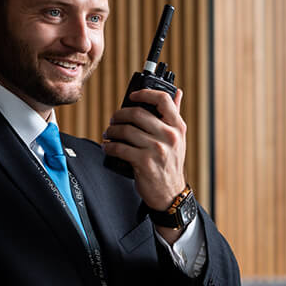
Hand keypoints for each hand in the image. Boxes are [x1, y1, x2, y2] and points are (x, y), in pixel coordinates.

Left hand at [102, 88, 186, 210]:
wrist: (170, 193)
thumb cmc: (170, 163)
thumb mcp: (178, 139)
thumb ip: (175, 115)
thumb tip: (177, 92)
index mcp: (178, 127)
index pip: (163, 99)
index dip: (145, 93)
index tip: (132, 96)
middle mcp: (169, 136)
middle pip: (138, 113)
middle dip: (120, 115)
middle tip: (113, 119)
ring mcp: (157, 149)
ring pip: (126, 130)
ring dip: (111, 130)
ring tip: (108, 133)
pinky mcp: (144, 162)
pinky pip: (120, 148)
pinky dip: (109, 146)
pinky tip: (107, 147)